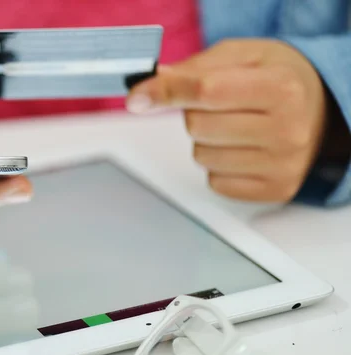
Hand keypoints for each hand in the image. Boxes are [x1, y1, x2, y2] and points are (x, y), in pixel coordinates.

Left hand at [127, 39, 328, 201]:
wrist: (324, 112)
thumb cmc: (279, 80)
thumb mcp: (244, 56)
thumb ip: (195, 68)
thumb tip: (149, 89)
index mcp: (281, 88)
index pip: (207, 91)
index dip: (166, 92)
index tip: (137, 97)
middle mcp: (287, 131)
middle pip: (198, 126)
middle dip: (195, 113)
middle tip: (221, 106)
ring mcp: (282, 166)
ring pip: (202, 157)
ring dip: (206, 141)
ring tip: (236, 127)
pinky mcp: (274, 191)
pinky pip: (215, 182)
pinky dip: (218, 166)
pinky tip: (242, 150)